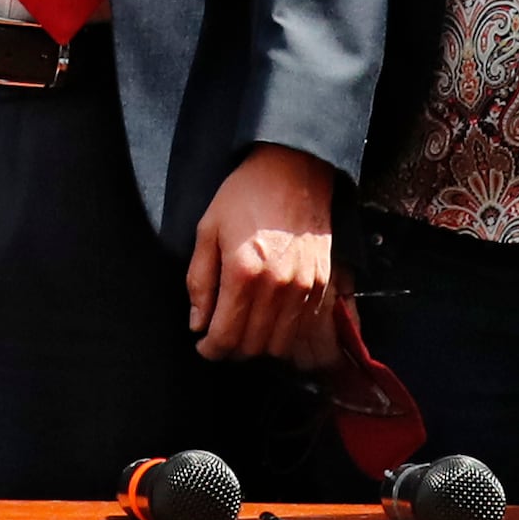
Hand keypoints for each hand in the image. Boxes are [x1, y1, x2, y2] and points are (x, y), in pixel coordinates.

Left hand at [184, 143, 337, 363]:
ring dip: (259, 344)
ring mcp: (303, 286)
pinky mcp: (321, 282)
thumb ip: (199, 281)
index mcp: (243, 273)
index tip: (203, 346)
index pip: (226, 336)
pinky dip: (284, 331)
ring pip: (280, 344)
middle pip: (253, 346)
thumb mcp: (208, 231)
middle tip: (221, 336)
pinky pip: (302, 326)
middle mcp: (277, 286)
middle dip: (231, 349)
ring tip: (245, 328)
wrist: (293, 169)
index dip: (211, 350)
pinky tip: (270, 316)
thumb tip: (198, 324)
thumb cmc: (245, 195)